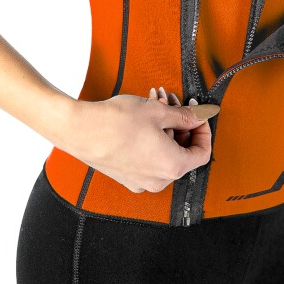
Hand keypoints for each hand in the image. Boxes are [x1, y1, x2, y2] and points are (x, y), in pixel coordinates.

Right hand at [67, 93, 218, 193]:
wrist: (80, 130)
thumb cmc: (115, 122)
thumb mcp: (158, 112)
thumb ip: (185, 116)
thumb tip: (201, 116)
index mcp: (172, 166)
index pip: (202, 153)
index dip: (203, 131)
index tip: (198, 116)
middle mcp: (158, 179)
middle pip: (182, 153)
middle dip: (180, 125)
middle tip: (172, 103)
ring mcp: (140, 180)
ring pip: (163, 154)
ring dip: (164, 130)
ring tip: (154, 105)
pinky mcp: (126, 176)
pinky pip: (147, 160)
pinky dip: (150, 141)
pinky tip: (141, 120)